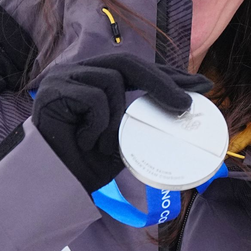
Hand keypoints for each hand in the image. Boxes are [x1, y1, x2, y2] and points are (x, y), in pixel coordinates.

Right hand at [32, 53, 212, 192]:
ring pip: (112, 82)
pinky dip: (97, 124)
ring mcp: (63, 77)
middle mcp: (79, 71)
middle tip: (186, 106)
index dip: (169, 74)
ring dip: (115, 118)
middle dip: (162, 82)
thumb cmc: (84, 164)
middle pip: (129, 63)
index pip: (138, 69)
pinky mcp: (53, 90)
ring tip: (103, 144)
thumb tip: (181, 108)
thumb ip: (141, 119)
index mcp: (95, 77)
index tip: (201, 84)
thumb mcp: (123, 139)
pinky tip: (85, 142)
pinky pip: (94, 99)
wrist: (49, 186)